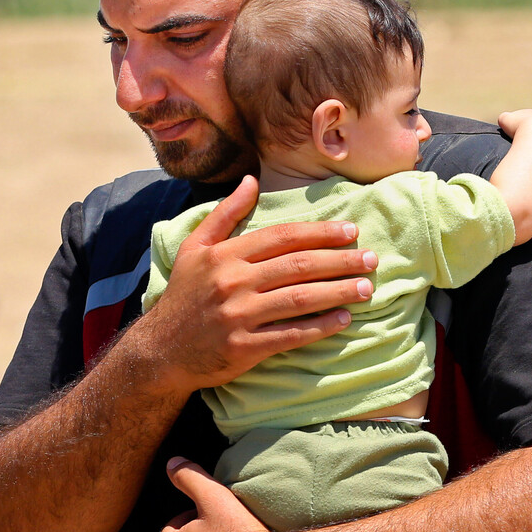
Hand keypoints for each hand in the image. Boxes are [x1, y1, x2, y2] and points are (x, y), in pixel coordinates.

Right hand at [139, 176, 378, 395]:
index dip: (320, 233)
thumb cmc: (184, 296)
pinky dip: (320, 327)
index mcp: (225, 255)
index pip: (282, 237)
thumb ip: (225, 214)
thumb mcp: (195, 249)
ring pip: (299, 298)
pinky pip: (290, 334)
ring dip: (338, 292)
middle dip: (339, 261)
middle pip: (298, 265)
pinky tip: (343, 319)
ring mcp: (238, 315)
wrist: (160, 351)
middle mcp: (232, 281)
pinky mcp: (243, 347)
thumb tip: (250, 180)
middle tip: (371, 259)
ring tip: (366, 288)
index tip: (351, 232)